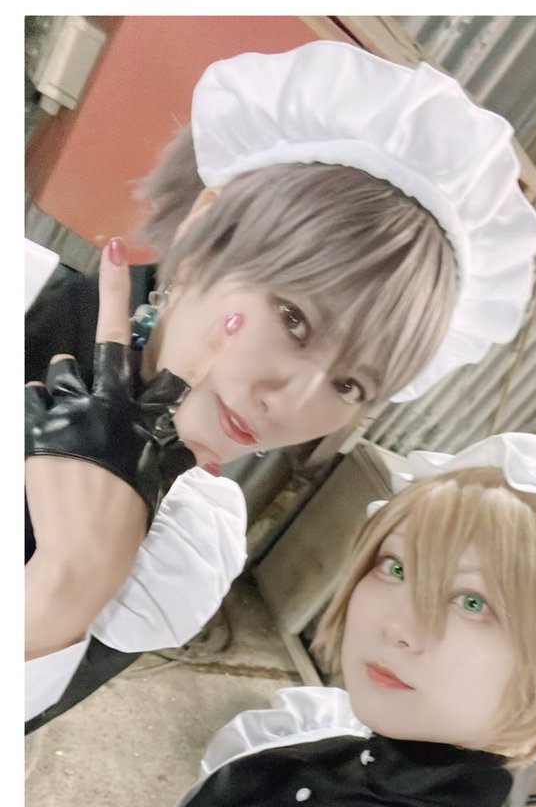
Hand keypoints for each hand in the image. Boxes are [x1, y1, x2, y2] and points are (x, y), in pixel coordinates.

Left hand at [26, 238, 213, 522]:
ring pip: (64, 369)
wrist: (83, 553)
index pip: (185, 377)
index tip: (229, 314)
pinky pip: (34, 396)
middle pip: (115, 341)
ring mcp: (73, 413)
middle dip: (115, 292)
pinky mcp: (38, 425)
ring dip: (67, 383)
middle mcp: (112, 409)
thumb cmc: (128, 522)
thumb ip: (175, 456)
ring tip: (72, 410)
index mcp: (147, 424)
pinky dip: (40, 407)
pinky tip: (50, 427)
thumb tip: (204, 455)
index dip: (210, 346)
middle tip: (114, 253)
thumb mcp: (158, 484)